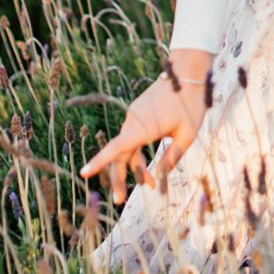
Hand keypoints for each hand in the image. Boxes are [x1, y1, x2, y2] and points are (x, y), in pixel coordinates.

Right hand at [80, 52, 212, 204]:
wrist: (187, 72)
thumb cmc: (190, 103)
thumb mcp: (187, 135)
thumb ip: (172, 156)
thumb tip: (159, 176)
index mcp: (143, 127)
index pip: (116, 148)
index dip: (99, 161)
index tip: (84, 172)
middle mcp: (133, 121)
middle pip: (119, 154)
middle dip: (118, 178)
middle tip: (119, 201)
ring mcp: (134, 115)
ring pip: (127, 147)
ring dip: (134, 167)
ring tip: (150, 185)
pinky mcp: (139, 112)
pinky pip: (133, 137)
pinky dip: (137, 153)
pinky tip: (148, 166)